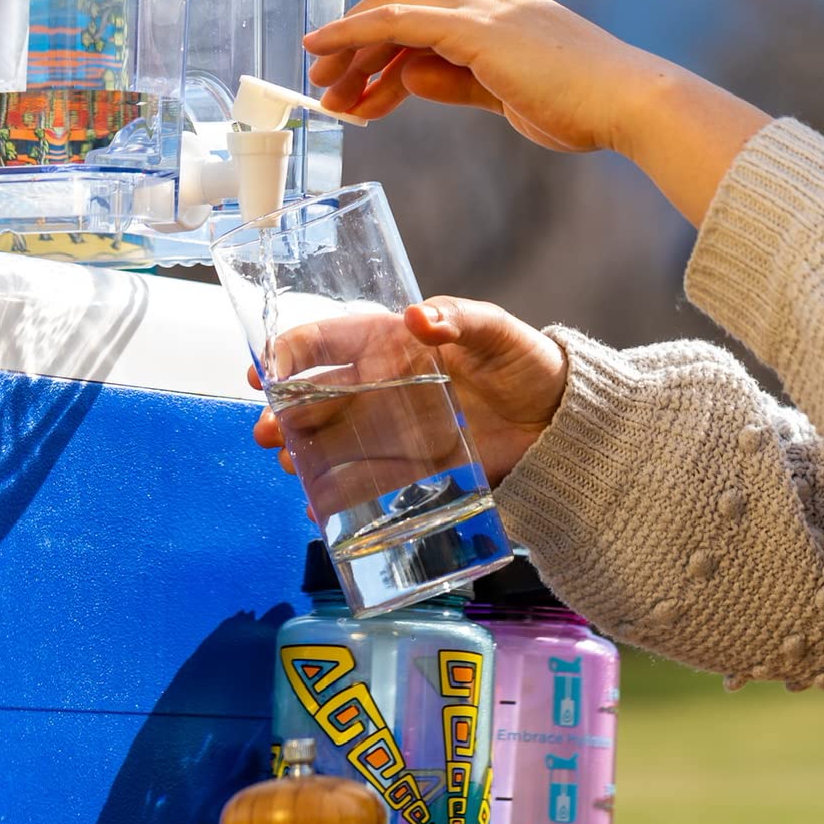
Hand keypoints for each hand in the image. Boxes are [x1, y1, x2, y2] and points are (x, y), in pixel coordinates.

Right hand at [250, 296, 567, 495]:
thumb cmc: (526, 363)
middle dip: (280, 412)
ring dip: (300, 454)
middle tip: (267, 432)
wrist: (559, 422)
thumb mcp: (496, 332)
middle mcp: (379, 387)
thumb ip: (460, 319)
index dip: (286, 353)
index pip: (323, 341)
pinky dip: (335, 496)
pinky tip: (318, 507)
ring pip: (328, 442)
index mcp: (389, 343)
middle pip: (313, 398)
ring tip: (289, 466)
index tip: (264, 371)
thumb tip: (419, 317)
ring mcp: (391, 430)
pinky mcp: (410, 469)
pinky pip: (362, 483)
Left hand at [304, 0, 666, 152]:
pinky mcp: (473, 26)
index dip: (380, 58)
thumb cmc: (585, 106)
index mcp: (500, 9)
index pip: (423, 24)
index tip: (359, 95)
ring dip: (348, 52)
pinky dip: (352, 35)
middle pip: (397, 10)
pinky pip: (394, 21)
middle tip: (325, 90)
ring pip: (389, 13)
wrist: (629, 102)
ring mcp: (479, 6)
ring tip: (323, 93)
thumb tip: (409, 75)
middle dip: (353, 50)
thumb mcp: (506, 96)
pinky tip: (325, 52)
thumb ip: (457, 82)